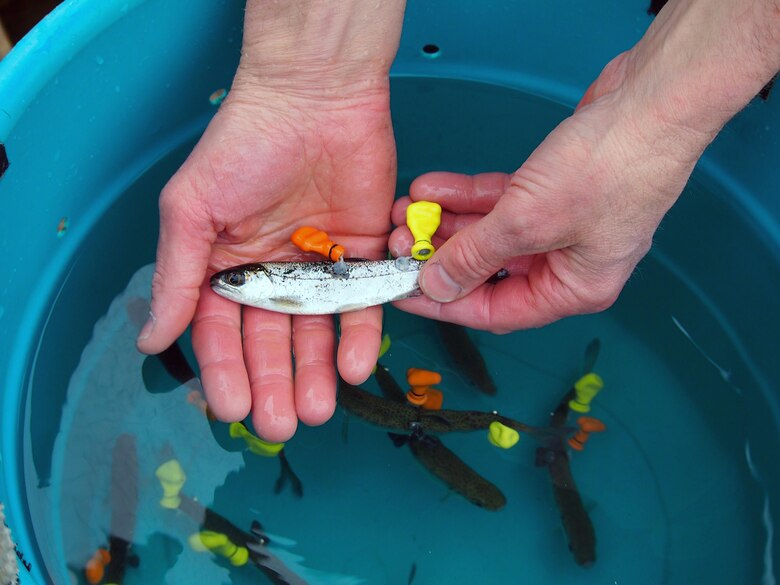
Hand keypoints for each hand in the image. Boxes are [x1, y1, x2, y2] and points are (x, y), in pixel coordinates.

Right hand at [136, 75, 396, 441]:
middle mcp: (272, 271)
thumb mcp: (193, 209)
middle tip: (279, 424)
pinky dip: (360, 335)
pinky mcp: (363, 255)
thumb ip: (177, 276)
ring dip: (316, 373)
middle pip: (272, 340)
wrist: (315, 97)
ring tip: (316, 410)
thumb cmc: (244, 145)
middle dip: (274, 383)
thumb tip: (151, 340)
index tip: (233, 407)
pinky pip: (363, 303)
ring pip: (317, 331)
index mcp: (225, 263)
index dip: (226, 370)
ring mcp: (319, 265)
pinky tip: (354, 366)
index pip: (222, 330)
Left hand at [390, 0, 779, 330]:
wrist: (651, 102)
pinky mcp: (552, 189)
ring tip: (407, 212)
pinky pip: (499, 202)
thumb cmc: (613, 168)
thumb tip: (437, 285)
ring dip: (447, 222)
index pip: (495, 311)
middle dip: (441, 255)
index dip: (445, 302)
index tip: (404, 291)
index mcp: (573, 289)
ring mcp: (560, 224)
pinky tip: (432, 188)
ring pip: (490, 233)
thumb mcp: (529, 222)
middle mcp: (567, 263)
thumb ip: (476, 256)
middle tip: (399, 244)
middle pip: (488, 270)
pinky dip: (466, 196)